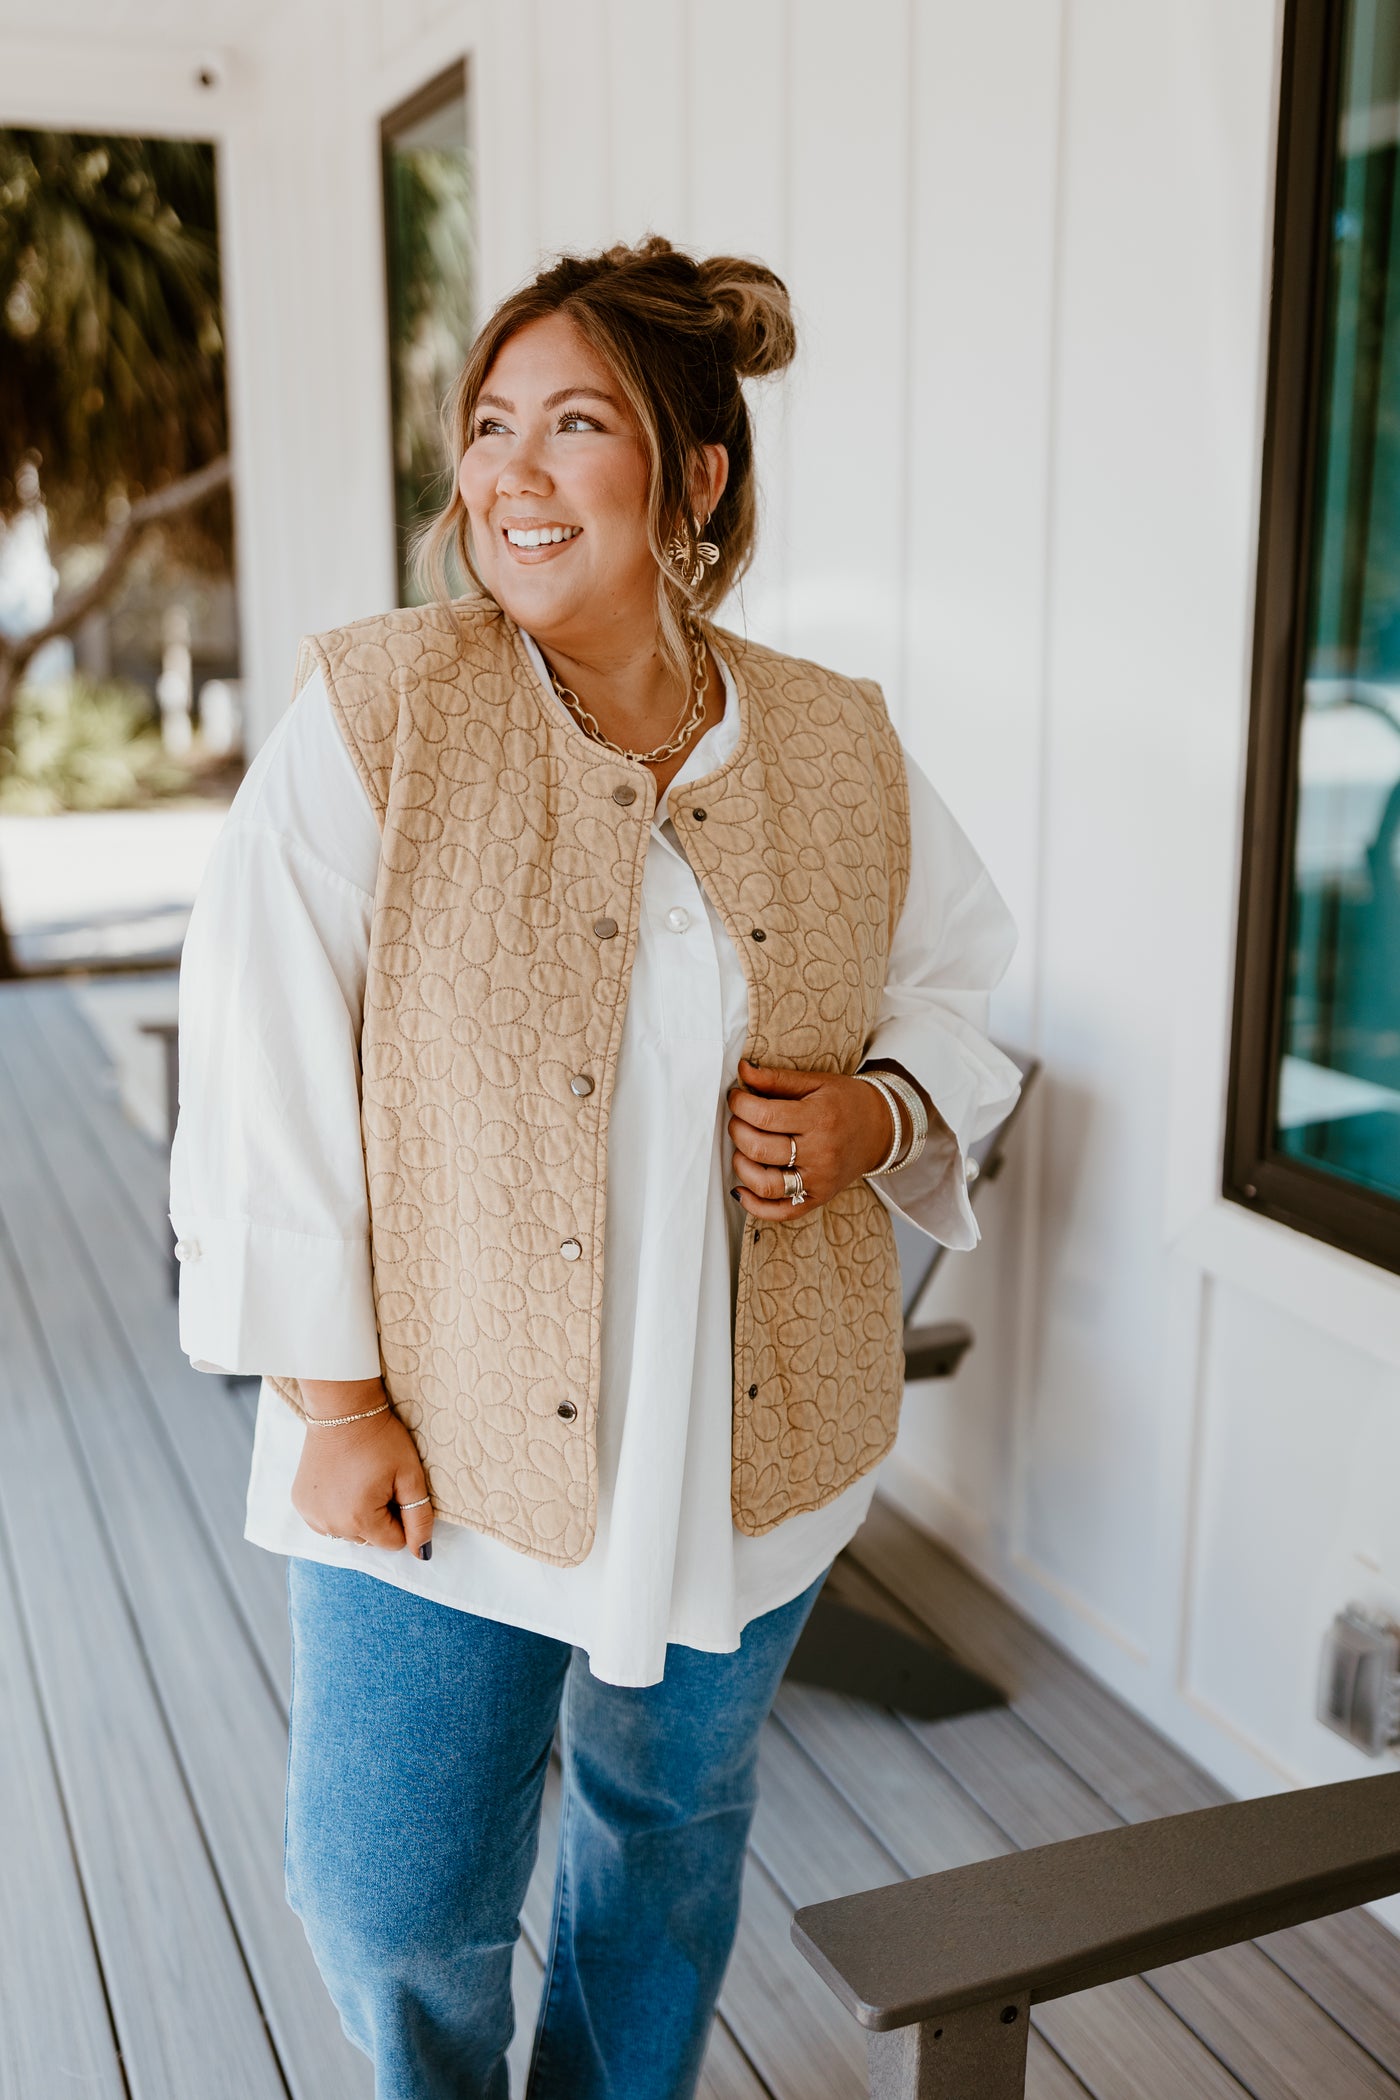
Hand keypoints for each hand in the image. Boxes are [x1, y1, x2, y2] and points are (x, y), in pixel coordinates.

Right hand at [292, 1378, 434, 1558]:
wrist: (343, 1409)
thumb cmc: (381, 1440)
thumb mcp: (410, 1476)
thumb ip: (419, 1518)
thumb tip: (422, 1554)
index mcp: (359, 1520)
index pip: (393, 1542)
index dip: (401, 1516)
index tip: (395, 1488)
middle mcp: (330, 1525)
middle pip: (369, 1539)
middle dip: (379, 1516)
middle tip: (377, 1480)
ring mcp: (311, 1515)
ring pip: (348, 1532)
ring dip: (357, 1515)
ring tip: (359, 1479)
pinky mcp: (300, 1503)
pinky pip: (327, 1520)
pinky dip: (337, 1508)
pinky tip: (341, 1481)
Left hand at [726, 1058, 900, 1219]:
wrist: (881, 1129)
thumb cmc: (845, 1102)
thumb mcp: (816, 1082)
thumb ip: (777, 1078)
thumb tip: (743, 1069)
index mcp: (819, 1118)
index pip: (764, 1116)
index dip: (740, 1105)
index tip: (736, 1097)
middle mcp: (821, 1152)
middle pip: (760, 1149)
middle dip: (737, 1131)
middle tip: (738, 1119)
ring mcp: (820, 1180)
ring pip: (765, 1184)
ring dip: (742, 1166)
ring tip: (742, 1149)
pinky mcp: (818, 1198)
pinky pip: (781, 1212)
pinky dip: (755, 1205)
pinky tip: (741, 1189)